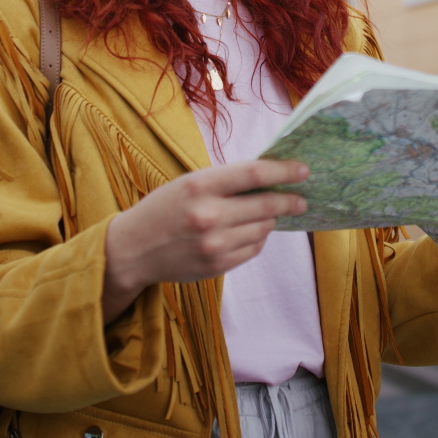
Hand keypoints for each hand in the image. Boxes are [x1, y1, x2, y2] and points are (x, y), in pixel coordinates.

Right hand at [102, 159, 308, 323]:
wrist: (134, 249)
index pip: (254, 174)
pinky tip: (248, 231)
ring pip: (263, 228)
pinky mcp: (217, 266)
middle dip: (289, 201)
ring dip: (270, 220)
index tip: (303, 170)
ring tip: (265, 214)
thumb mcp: (190, 183)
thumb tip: (270, 178)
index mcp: (201, 186)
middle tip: (301, 199)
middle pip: (265, 205)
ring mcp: (214, 244)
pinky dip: (257, 237)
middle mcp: (209, 216)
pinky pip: (253, 248)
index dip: (283, 171)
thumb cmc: (165, 207)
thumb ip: (226, 181)